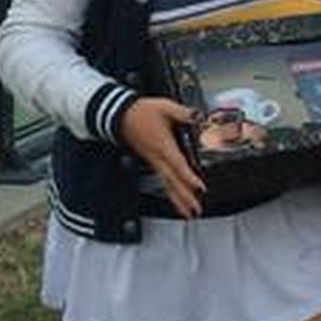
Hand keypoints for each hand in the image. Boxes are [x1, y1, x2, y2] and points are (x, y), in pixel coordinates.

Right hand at [121, 98, 205, 217]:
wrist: (120, 115)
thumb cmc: (142, 111)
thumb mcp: (166, 107)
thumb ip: (184, 113)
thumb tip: (199, 116)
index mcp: (163, 145)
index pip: (178, 164)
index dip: (189, 177)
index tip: (200, 188)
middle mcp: (157, 157)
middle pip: (172, 181)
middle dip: (184, 197)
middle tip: (196, 211)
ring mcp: (153, 161)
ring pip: (167, 184)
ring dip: (178, 200)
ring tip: (189, 214)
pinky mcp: (151, 162)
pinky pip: (163, 181)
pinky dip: (171, 192)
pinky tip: (178, 199)